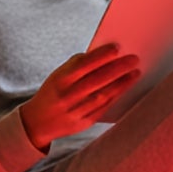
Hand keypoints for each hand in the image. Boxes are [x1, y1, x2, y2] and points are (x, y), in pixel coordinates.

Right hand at [20, 43, 141, 151]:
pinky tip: (125, 88)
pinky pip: (103, 108)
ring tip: (135, 73)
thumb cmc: (53, 93)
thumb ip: (76, 66)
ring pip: (102, 95)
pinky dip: (115, 97)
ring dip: (121, 83)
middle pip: (96, 80)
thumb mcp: (57, 76)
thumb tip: (102, 54)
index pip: (83, 65)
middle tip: (134, 59)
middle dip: (117, 68)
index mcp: (59, 80)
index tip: (117, 48)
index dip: (101, 56)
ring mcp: (75, 111)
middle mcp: (67, 96)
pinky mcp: (83, 123)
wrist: (37, 122)